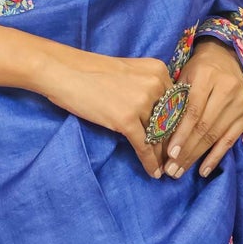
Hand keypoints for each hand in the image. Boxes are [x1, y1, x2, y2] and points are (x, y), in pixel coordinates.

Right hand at [35, 45, 172, 178]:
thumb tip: (159, 114)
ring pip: (158, 135)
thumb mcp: (130, 72)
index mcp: (158, 70)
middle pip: (170, 120)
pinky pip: (144, 146)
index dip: (178, 124)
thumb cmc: (91, 72)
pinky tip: (154, 173)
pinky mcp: (125, 119)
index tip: (178, 139)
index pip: (177, 103)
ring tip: (166, 168)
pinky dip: (150, 162)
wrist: (64, 71)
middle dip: (172, 142)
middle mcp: (155, 84)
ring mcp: (141, 102)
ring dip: (162, 155)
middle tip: (175, 159)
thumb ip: (148, 87)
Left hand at [164, 40, 242, 177]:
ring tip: (180, 171)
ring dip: (196, 157)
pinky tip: (203, 170)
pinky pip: (230, 140)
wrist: (226, 58)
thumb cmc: (198, 70)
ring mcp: (241, 102)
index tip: (168, 154)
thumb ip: (175, 101)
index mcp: (207, 76)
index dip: (181, 134)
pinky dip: (215, 157)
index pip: (193, 111)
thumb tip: (159, 134)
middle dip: (186, 151)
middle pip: (204, 126)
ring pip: (215, 136)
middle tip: (171, 170)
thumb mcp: (184, 76)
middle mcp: (228, 88)